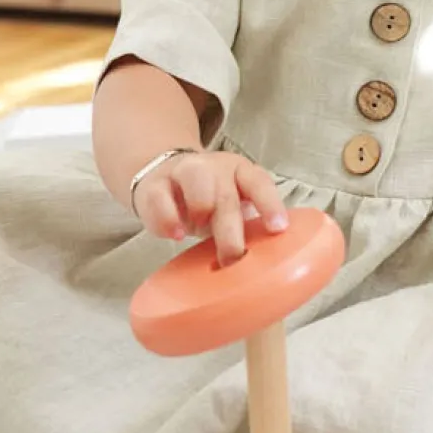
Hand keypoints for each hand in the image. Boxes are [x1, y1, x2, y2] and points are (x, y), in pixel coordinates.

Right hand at [133, 150, 288, 265]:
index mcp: (240, 172)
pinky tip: (176, 234)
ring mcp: (182, 171)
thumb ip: (245, 224)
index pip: (259, 183)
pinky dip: (168, 219)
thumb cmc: (207, 200)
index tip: (278, 228)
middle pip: (226, 194)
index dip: (270, 205)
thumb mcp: (230, 207)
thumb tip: (264, 264)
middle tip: (233, 259)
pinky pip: (160, 198)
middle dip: (231, 231)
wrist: (162, 177)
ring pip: (195, 181)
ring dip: (201, 211)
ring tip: (201, 234)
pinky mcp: (154, 184)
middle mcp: (214, 168)